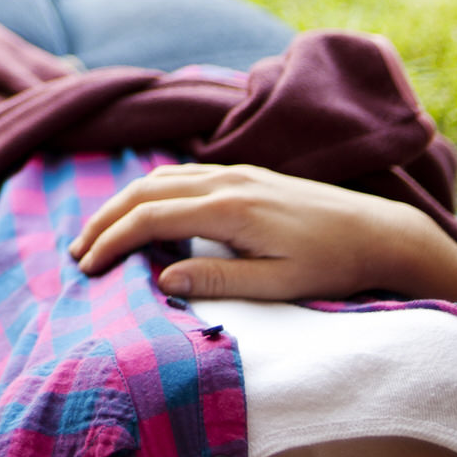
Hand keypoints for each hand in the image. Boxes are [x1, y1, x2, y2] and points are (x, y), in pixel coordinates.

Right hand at [68, 163, 456, 300]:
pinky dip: (150, 191)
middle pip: (144, 190)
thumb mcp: (279, 284)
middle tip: (78, 251)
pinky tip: (142, 211)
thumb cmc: (332, 264)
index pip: (151, 217)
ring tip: (99, 234)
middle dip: (105, 219)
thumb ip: (219, 279)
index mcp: (230, 209)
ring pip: (159, 177)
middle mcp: (226, 180)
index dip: (113, 241)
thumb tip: (161, 277)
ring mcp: (235, 172)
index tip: (88, 267)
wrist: (379, 230)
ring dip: (123, 203)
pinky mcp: (244, 174)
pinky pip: (181, 174)